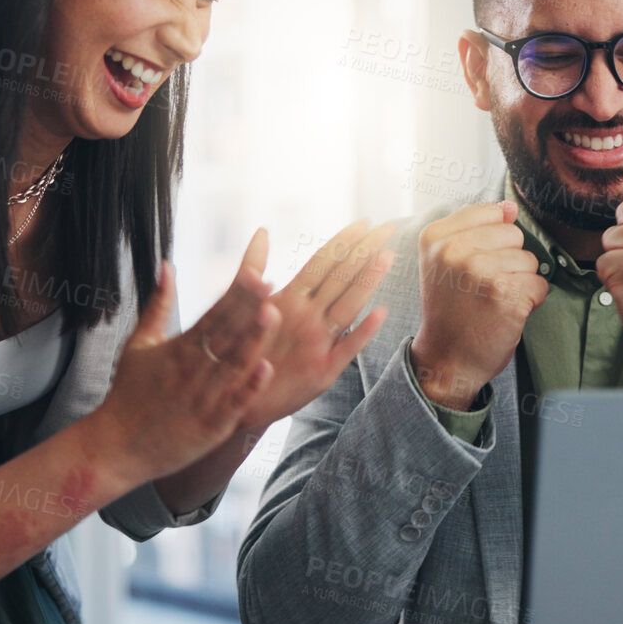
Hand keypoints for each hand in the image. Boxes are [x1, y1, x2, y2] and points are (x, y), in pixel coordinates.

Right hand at [93, 241, 278, 482]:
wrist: (116, 447)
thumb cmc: (129, 393)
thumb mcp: (139, 343)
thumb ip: (158, 304)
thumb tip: (166, 266)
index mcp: (179, 348)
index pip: (213, 314)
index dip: (235, 295)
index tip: (256, 273)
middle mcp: (192, 369)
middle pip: (226, 333)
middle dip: (248, 308)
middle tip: (268, 282)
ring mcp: (203, 398)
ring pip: (233, 364)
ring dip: (253, 339)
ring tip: (272, 314)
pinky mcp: (210, 425)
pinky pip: (234, 404)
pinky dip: (249, 387)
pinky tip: (266, 369)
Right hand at [238, 219, 397, 429]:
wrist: (233, 401)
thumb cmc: (240, 347)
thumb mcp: (241, 304)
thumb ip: (252, 265)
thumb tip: (261, 230)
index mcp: (286, 300)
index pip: (321, 263)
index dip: (344, 242)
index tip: (366, 222)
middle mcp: (302, 317)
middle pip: (339, 278)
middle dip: (364, 251)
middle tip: (389, 227)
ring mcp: (315, 343)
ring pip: (347, 305)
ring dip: (368, 280)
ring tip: (389, 256)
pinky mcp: (323, 372)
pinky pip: (349, 349)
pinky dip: (365, 331)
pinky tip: (382, 313)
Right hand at [409, 201, 548, 409]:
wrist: (446, 358)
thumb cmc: (450, 310)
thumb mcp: (445, 261)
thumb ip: (475, 228)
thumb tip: (509, 207)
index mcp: (437, 237)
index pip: (491, 213)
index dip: (492, 240)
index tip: (475, 264)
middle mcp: (455, 251)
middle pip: (514, 234)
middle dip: (509, 261)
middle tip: (484, 287)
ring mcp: (481, 272)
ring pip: (530, 260)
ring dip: (521, 282)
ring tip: (494, 300)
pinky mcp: (506, 296)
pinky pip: (540, 285)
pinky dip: (531, 301)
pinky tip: (506, 313)